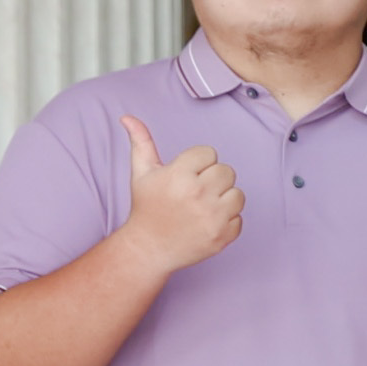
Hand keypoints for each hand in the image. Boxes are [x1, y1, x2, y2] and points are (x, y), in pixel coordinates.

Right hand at [112, 112, 242, 272]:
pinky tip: (205, 223)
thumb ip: (141, 142)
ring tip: (201, 207)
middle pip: (227, 171)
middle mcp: (198, 194)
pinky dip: (226, 221)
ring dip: (223, 199)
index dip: (197, 164)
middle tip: (194, 192)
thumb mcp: (141, 173)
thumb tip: (127, 117)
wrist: (148, 248)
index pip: (209, 153)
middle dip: (212, 179)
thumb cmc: (146, 207)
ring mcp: (212, 217)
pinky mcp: (223, 236)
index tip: (185, 176)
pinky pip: (239, 218)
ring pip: (237, 194)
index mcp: (179, 176)